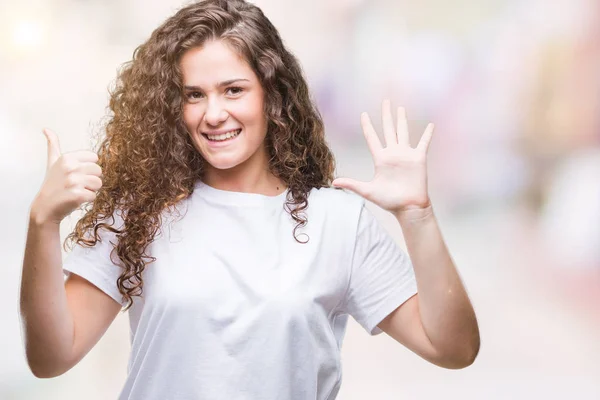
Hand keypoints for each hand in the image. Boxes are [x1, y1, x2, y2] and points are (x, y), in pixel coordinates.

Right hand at [30, 128, 102, 224]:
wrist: (45, 207)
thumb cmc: (52, 184)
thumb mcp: (52, 162)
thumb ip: (53, 145)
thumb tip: (46, 129)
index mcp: (67, 158)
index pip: (94, 158)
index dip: (88, 168)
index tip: (76, 173)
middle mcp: (70, 167)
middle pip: (99, 171)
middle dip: (91, 179)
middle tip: (76, 184)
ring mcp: (74, 181)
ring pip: (99, 183)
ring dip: (90, 189)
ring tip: (76, 191)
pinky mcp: (77, 195)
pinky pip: (94, 196)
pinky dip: (87, 199)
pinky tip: (75, 199)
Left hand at [332, 99, 433, 214]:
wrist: (407, 207)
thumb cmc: (389, 201)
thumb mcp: (367, 191)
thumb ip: (352, 184)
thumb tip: (333, 182)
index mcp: (380, 159)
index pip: (372, 138)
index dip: (368, 126)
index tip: (364, 114)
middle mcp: (393, 154)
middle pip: (388, 129)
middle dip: (386, 115)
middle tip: (385, 101)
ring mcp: (406, 155)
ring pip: (403, 132)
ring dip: (402, 120)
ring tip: (400, 108)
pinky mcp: (418, 158)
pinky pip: (423, 143)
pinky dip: (427, 134)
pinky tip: (430, 125)